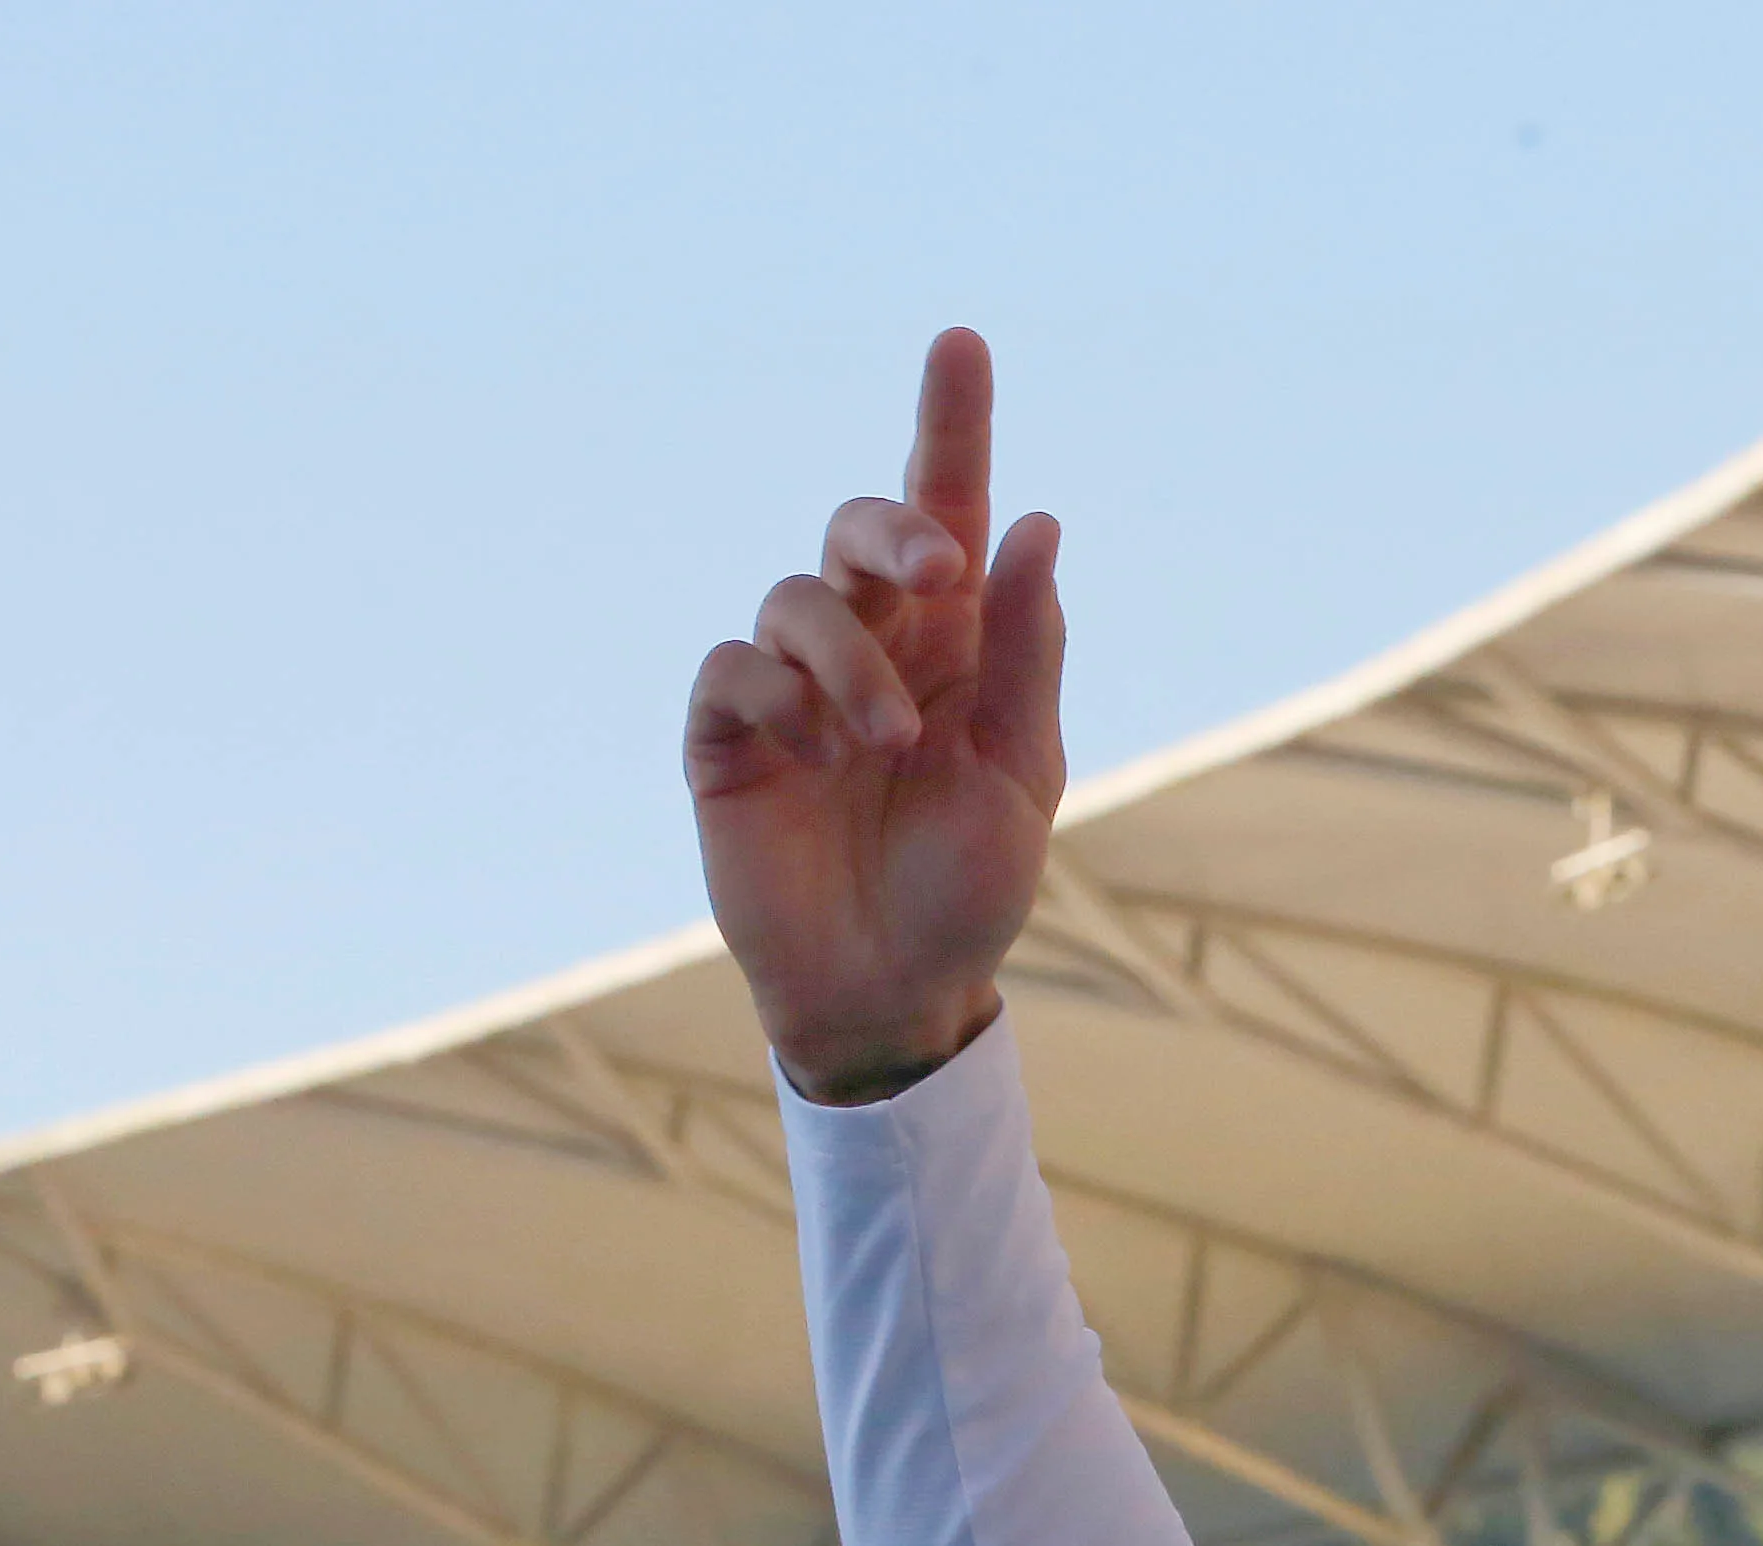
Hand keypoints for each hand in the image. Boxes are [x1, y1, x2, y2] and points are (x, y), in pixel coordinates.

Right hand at [684, 328, 1063, 1102]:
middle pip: (861, 526)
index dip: (952, 424)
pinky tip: (811, 753)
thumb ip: (1025, 652)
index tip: (964, 341)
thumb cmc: (970, 885)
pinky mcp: (727, 734)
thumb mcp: (1022, 774)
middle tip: (938, 570)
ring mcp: (793, 685)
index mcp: (957, 643)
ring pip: (797, 597)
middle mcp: (873, 644)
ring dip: (851, 658)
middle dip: (893, 525)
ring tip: (890, 740)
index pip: (951, 512)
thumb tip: (1035, 523)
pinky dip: (777, 697)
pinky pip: (734, 670)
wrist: (896, 987)